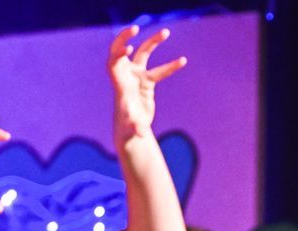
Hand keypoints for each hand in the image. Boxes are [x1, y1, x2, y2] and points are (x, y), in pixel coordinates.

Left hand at [108, 25, 186, 144]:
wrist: (130, 134)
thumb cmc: (128, 132)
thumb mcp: (132, 130)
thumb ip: (136, 129)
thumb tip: (141, 133)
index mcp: (120, 84)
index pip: (113, 62)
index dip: (118, 52)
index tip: (129, 47)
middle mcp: (127, 78)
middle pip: (124, 52)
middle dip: (125, 37)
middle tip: (135, 28)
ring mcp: (137, 78)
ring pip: (143, 54)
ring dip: (153, 42)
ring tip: (166, 32)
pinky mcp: (146, 83)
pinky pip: (159, 71)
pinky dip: (171, 67)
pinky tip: (183, 61)